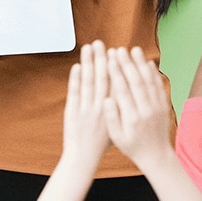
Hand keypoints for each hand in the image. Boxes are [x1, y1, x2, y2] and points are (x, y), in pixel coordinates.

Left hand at [62, 42, 111, 168]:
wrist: (84, 158)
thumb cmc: (102, 142)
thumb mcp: (118, 124)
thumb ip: (120, 107)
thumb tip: (128, 90)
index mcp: (113, 109)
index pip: (116, 83)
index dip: (116, 67)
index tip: (116, 52)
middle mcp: (101, 107)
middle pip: (102, 78)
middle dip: (101, 59)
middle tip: (101, 43)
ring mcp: (86, 110)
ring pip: (88, 82)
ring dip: (88, 63)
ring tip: (88, 48)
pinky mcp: (73, 112)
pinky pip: (74, 93)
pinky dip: (75, 79)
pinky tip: (77, 66)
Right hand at [104, 47, 173, 168]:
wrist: (156, 155)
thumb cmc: (132, 146)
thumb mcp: (116, 137)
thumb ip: (111, 118)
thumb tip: (106, 99)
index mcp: (132, 118)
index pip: (122, 90)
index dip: (115, 73)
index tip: (109, 60)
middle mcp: (146, 110)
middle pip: (136, 82)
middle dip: (127, 64)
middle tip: (119, 50)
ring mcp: (157, 107)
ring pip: (149, 81)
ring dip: (141, 64)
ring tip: (134, 50)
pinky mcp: (163, 105)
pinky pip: (159, 86)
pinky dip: (154, 73)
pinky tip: (148, 63)